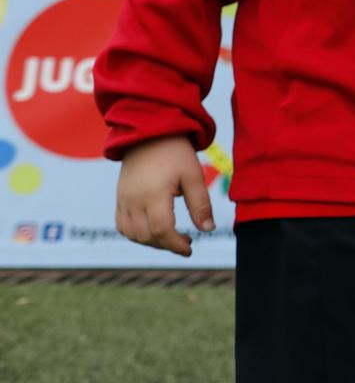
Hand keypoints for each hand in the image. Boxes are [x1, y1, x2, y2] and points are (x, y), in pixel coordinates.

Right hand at [114, 136, 213, 257]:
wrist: (149, 133)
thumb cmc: (175, 153)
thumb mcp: (194, 175)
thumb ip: (200, 204)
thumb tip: (208, 230)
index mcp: (153, 194)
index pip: (162, 230)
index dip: (176, 245)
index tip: (190, 249)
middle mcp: (134, 200)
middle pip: (146, 236)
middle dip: (167, 245)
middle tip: (186, 242)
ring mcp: (123, 199)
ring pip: (132, 234)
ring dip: (151, 242)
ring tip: (172, 236)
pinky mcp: (119, 197)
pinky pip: (122, 225)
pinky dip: (136, 234)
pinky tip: (153, 230)